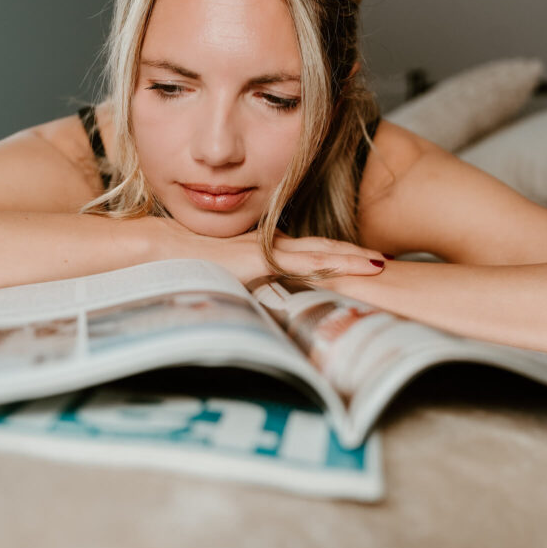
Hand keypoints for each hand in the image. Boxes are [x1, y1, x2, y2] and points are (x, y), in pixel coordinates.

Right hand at [142, 217, 386, 285]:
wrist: (162, 251)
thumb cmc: (184, 266)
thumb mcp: (220, 277)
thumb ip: (239, 284)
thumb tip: (249, 302)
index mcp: (263, 248)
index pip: (308, 251)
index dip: (335, 255)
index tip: (359, 262)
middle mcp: (271, 245)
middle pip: (322, 247)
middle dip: (353, 254)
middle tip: (383, 261)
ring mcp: (268, 250)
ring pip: (321, 252)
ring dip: (352, 258)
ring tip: (380, 264)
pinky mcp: (263, 259)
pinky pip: (306, 262)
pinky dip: (332, 264)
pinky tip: (350, 269)